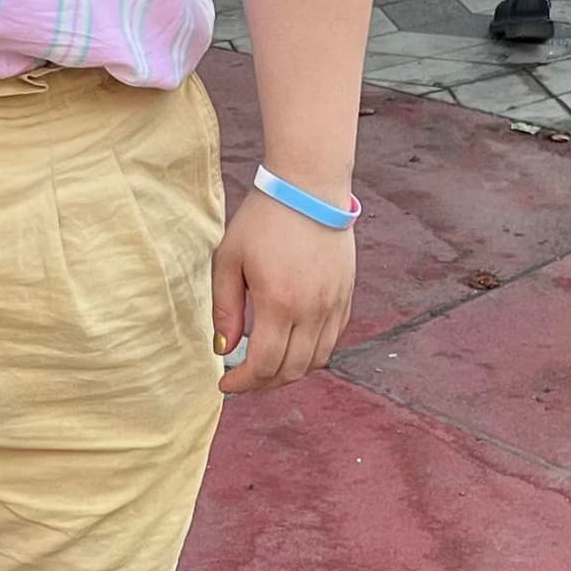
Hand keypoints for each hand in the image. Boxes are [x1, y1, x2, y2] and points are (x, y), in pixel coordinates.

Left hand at [211, 191, 354, 393]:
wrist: (309, 186)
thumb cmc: (264, 218)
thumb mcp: (230, 259)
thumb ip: (226, 308)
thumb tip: (224, 349)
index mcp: (280, 302)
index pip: (265, 365)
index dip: (243, 383)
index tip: (226, 384)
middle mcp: (313, 309)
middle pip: (292, 370)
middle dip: (263, 383)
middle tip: (243, 379)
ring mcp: (334, 303)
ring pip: (316, 360)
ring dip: (289, 372)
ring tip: (266, 366)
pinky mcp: (346, 295)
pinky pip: (332, 339)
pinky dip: (311, 353)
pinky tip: (292, 345)